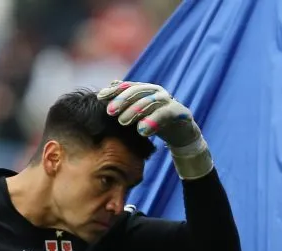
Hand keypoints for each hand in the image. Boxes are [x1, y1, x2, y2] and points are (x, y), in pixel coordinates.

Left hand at [98, 80, 212, 179]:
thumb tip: (111, 85)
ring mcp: (168, 100)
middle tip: (110, 112)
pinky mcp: (179, 112)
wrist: (181, 134)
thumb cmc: (156, 123)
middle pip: (137, 91)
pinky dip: (152, 121)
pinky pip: (164, 114)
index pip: (127, 86)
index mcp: (146, 90)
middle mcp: (156, 91)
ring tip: (122, 122)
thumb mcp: (138, 114)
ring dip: (134, 111)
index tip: (100, 98)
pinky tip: (141, 131)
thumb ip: (126, 104)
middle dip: (122, 100)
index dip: (113, 91)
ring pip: (149, 101)